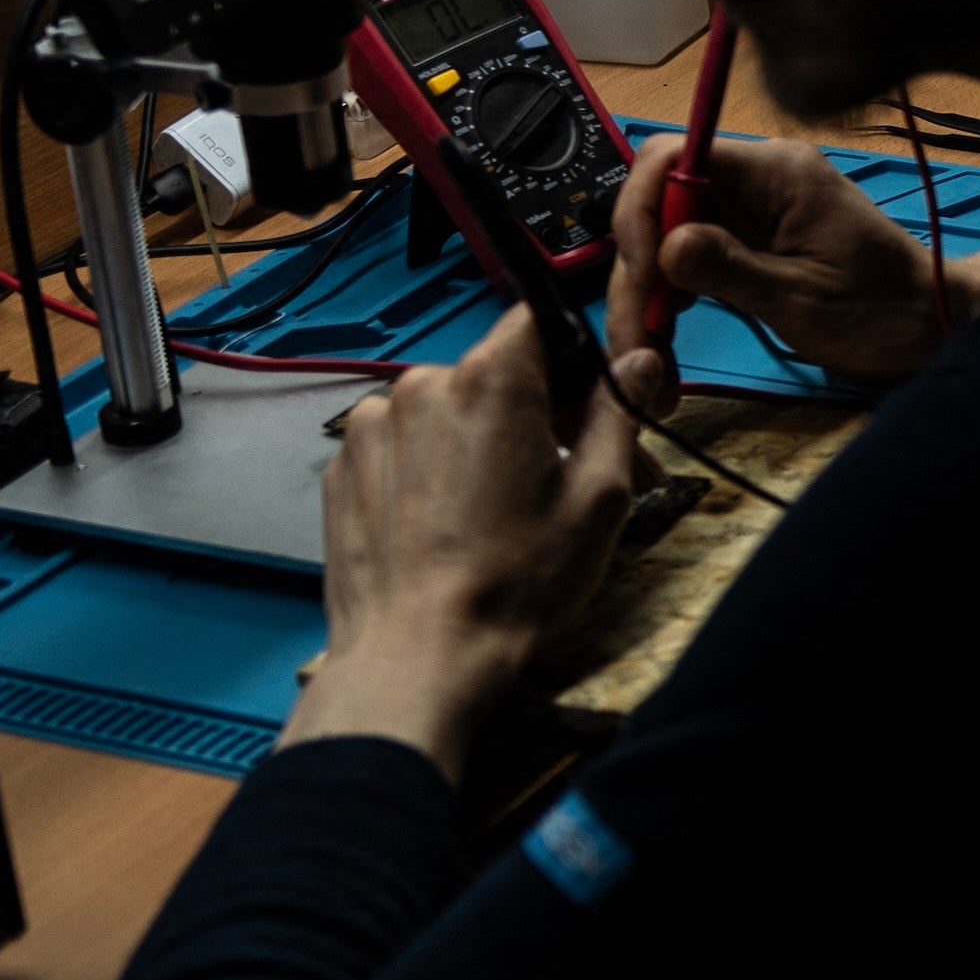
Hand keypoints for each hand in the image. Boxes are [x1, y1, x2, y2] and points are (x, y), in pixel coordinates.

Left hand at [280, 309, 645, 777]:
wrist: (417, 657)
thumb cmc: (517, 584)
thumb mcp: (599, 501)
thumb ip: (618, 415)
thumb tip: (640, 361)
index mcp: (492, 380)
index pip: (537, 322)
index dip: (571, 360)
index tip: (589, 408)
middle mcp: (422, 386)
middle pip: (492, 375)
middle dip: (533, 415)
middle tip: (565, 481)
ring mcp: (370, 428)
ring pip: (443, 412)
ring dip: (475, 443)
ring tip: (499, 514)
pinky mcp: (339, 470)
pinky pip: (399, 449)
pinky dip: (428, 472)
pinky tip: (450, 527)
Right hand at [606, 127, 945, 414]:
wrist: (926, 327)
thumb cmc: (880, 311)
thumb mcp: (801, 297)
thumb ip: (731, 268)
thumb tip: (665, 247)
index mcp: (775, 171)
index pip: (672, 157)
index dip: (640, 207)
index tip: (637, 268)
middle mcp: (756, 180)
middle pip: (661, 202)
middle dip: (638, 268)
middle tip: (634, 337)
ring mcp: (750, 211)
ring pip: (666, 235)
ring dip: (647, 291)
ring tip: (646, 351)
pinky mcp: (747, 243)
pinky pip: (687, 258)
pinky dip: (669, 297)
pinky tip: (665, 339)